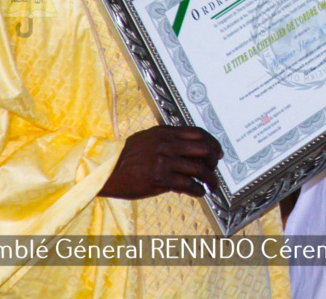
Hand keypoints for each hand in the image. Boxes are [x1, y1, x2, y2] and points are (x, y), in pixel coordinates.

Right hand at [99, 125, 222, 199]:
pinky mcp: (160, 178)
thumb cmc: (127, 157)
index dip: (212, 142)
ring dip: (210, 178)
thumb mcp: (148, 140)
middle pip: (203, 149)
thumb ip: (169, 142)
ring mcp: (164, 161)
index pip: (198, 132)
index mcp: (165, 132)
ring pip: (199, 168)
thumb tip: (190, 151)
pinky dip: (198, 189)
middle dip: (214, 160)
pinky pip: (188, 184)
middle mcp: (166, 144)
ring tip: (212, 185)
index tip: (218, 151)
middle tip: (215, 168)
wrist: (107, 171)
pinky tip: (199, 192)